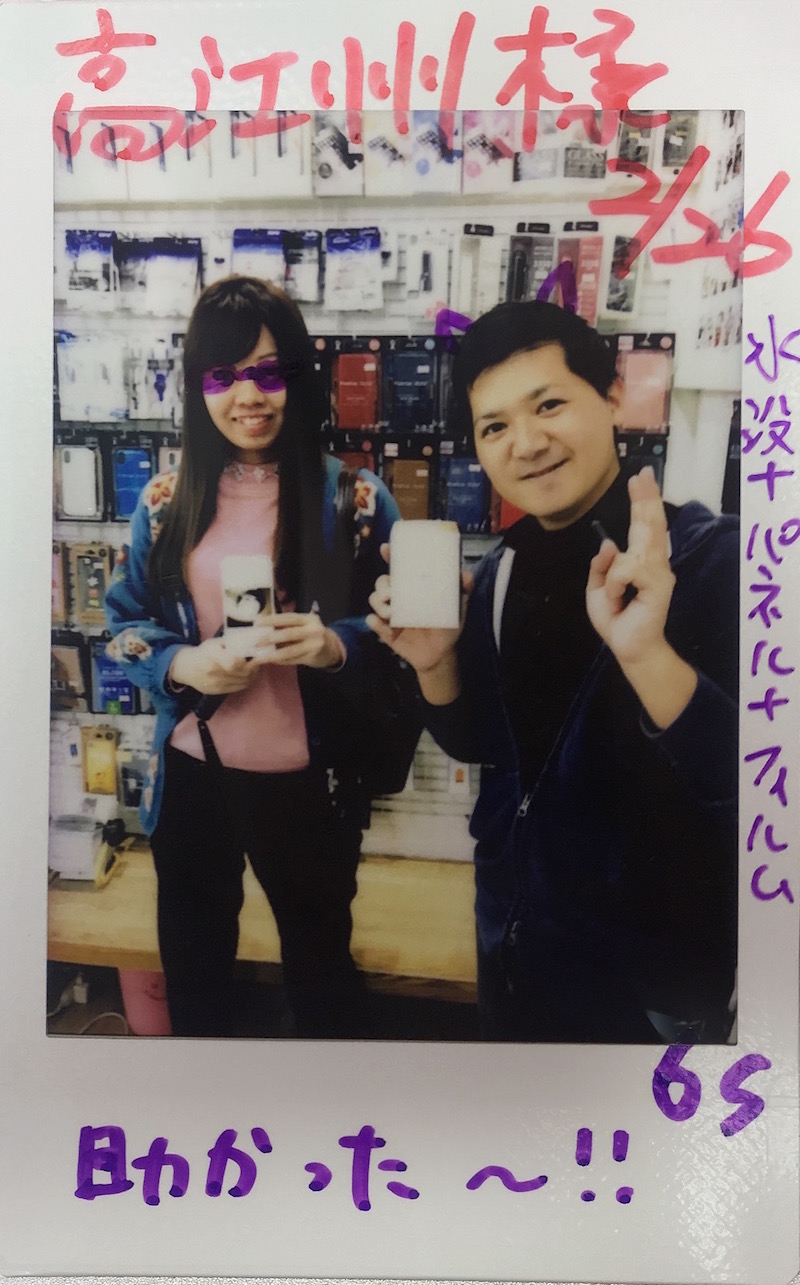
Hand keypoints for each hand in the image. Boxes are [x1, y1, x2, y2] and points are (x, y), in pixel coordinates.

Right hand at [168, 637, 261, 694]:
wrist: (186, 668)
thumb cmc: (203, 652)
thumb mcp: (216, 643)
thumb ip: (233, 642)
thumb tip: (255, 639)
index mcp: (212, 656)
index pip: (235, 662)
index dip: (248, 660)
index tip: (256, 654)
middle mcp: (214, 672)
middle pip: (242, 672)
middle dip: (255, 667)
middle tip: (261, 660)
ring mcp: (216, 684)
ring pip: (243, 681)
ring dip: (253, 674)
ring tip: (256, 667)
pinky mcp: (218, 692)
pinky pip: (238, 688)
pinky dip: (247, 681)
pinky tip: (249, 675)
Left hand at [257, 612, 345, 669]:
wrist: (332, 648)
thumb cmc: (311, 634)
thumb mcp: (303, 625)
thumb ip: (288, 625)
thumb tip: (263, 628)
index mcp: (309, 619)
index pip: (288, 618)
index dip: (272, 620)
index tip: (257, 622)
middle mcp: (313, 630)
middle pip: (289, 634)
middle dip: (270, 638)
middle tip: (256, 642)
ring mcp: (314, 645)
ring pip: (290, 651)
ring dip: (273, 654)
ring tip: (260, 656)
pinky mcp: (312, 657)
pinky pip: (293, 660)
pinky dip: (281, 660)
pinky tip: (271, 660)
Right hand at [367, 542, 472, 704]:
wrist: (440, 655)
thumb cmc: (447, 628)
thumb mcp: (457, 608)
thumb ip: (463, 591)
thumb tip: (466, 574)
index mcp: (413, 590)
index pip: (399, 569)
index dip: (390, 557)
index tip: (386, 549)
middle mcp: (399, 599)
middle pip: (382, 583)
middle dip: (382, 585)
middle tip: (391, 594)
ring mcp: (391, 615)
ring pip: (374, 601)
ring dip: (378, 604)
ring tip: (390, 613)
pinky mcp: (386, 632)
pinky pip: (373, 623)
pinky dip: (374, 622)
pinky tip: (379, 622)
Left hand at [585, 467, 675, 665]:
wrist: (627, 647)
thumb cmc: (616, 619)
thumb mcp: (596, 589)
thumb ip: (601, 565)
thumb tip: (609, 544)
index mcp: (640, 560)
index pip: (643, 525)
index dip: (643, 500)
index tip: (641, 478)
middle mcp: (654, 561)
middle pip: (651, 524)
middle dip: (646, 498)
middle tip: (643, 475)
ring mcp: (660, 572)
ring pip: (639, 547)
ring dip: (617, 570)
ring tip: (614, 596)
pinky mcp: (659, 585)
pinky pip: (628, 569)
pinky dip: (615, 584)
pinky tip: (617, 600)